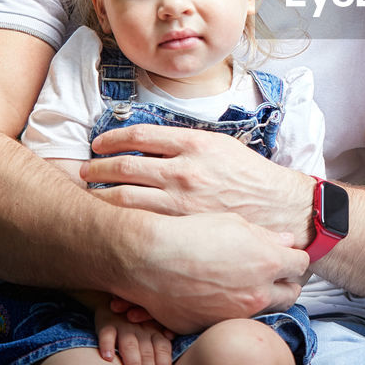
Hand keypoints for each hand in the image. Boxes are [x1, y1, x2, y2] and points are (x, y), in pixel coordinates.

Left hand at [84, 123, 313, 237]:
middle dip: (96, 168)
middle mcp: (184, 171)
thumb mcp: (221, 146)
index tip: (100, 143)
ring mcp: (180, 203)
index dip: (111, 139)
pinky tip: (111, 219)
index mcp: (194, 144)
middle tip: (85, 171)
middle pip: (122, 167)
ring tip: (91, 196)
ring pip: (123, 198)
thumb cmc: (250, 176)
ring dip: (99, 195)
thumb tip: (148, 142)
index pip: (138, 136)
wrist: (278, 209)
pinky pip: (138, 223)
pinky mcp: (181, 228)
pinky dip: (118, 219)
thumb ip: (185, 143)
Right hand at [93, 302, 172, 364]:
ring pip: (130, 346)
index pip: (162, 350)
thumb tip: (172, 360)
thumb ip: (161, 345)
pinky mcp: (106, 324)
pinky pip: (107, 334)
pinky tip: (108, 358)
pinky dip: (107, 345)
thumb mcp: (152, 330)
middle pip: (147, 352)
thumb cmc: (137, 323)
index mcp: (155, 331)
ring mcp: (124, 326)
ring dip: (134, 363)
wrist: (112, 301)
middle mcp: (142, 329)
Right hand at [116, 210, 307, 332]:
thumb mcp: (234, 223)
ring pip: (265, 312)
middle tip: (272, 274)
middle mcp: (257, 294)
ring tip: (244, 285)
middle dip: (285, 283)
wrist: (148, 258)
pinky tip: (216, 295)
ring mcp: (236, 315)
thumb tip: (286, 242)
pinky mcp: (213, 327)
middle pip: (291, 294)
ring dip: (261, 299)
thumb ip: (266, 236)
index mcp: (268, 263)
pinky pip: (232, 321)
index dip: (292, 258)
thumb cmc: (191, 233)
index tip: (283, 255)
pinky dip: (230, 311)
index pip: (301, 264)